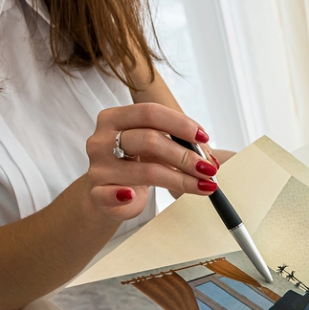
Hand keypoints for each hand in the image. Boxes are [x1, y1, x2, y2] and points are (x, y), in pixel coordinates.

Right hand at [83, 102, 218, 220]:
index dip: (180, 123)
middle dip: (184, 155)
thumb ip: (178, 146)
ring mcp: (98, 167)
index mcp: (114, 118)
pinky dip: (122, 196)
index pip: (150, 112)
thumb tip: (211, 160)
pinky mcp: (97, 193)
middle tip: (208, 168)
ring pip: (145, 171)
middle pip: (149, 140)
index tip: (204, 137)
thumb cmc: (136, 165)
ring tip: (204, 186)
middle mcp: (102, 139)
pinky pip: (108, 195)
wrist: (108, 195)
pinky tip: (134, 197)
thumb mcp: (155, 149)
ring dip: (180, 180)